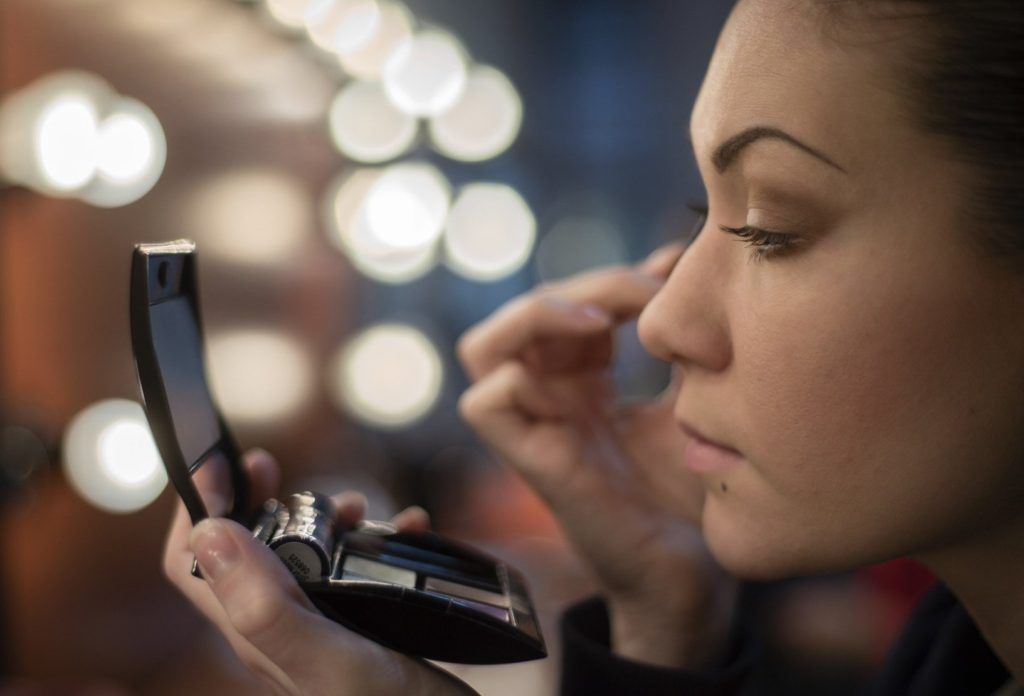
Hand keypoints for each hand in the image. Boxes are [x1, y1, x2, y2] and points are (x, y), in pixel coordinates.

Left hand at [163, 448, 475, 695]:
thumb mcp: (327, 660)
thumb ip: (266, 607)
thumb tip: (208, 535)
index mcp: (256, 632)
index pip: (190, 562)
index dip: (196, 506)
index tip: (222, 460)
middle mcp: (280, 627)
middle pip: (242, 548)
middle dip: (255, 499)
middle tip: (270, 466)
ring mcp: (322, 625)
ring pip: (300, 551)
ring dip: (320, 515)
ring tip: (358, 508)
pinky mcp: (362, 623)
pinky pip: (355, 566)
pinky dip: (376, 538)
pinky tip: (409, 532)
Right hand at [458, 245, 735, 668]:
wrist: (697, 574)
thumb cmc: (695, 492)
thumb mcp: (696, 395)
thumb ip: (681, 337)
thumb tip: (676, 253)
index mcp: (586, 385)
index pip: (571, 306)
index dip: (612, 281)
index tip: (674, 275)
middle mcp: (553, 401)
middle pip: (528, 313)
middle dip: (587, 286)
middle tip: (649, 293)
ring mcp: (537, 430)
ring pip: (483, 346)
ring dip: (536, 316)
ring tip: (598, 319)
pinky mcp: (530, 463)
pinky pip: (485, 402)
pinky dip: (521, 376)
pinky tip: (590, 381)